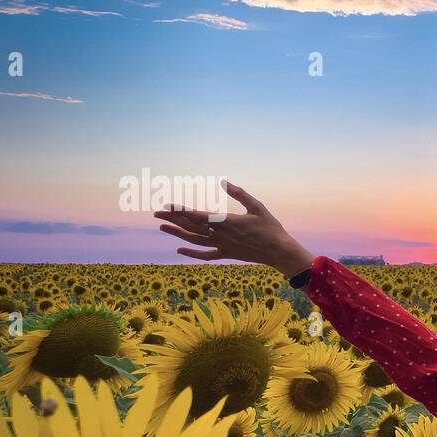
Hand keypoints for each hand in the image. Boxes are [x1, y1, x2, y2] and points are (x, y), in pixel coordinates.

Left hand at [154, 180, 314, 277]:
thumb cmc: (270, 228)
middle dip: (173, 219)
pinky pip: (205, 255)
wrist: (279, 252)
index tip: (167, 205)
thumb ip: (240, 193)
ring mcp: (222, 246)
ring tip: (162, 227)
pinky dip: (191, 253)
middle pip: (191, 226)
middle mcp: (220, 235)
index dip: (181, 210)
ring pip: (194, 240)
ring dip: (177, 234)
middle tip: (156, 213)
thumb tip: (224, 181)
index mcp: (226, 222)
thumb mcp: (257, 206)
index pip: (197, 215)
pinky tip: (179, 249)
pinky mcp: (227, 254)